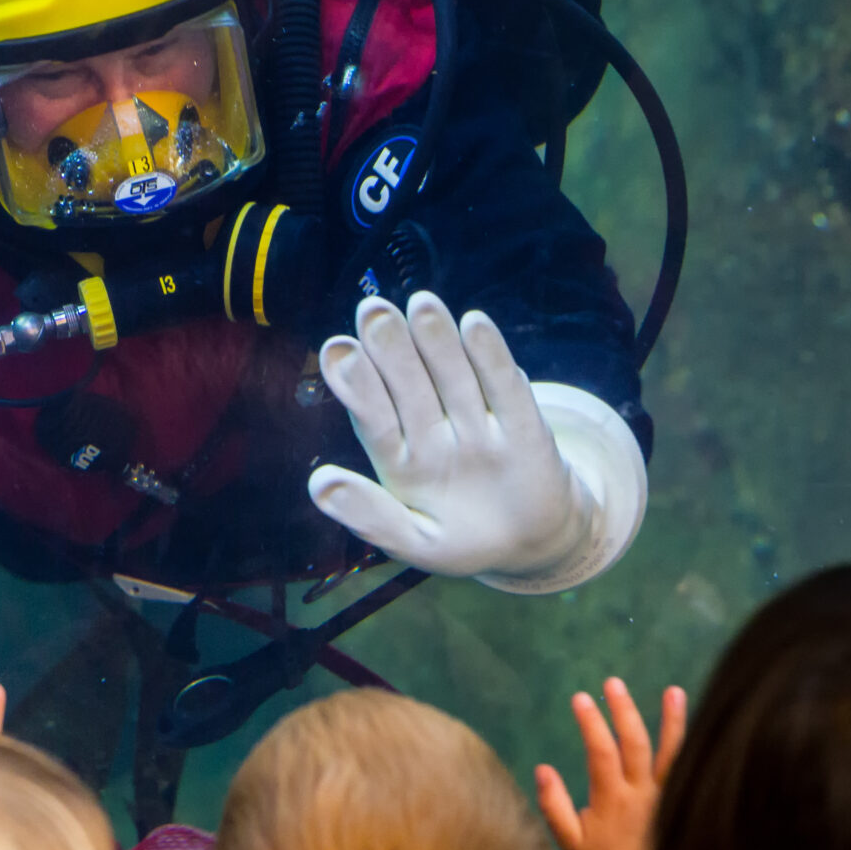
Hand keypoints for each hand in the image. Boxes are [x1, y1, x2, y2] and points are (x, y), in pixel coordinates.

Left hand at [307, 294, 592, 580]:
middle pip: (411, 387)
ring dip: (437, 341)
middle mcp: (434, 432)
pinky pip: (506, 390)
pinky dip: (492, 359)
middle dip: (392, 349)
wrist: (532, 544)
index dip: (357, 384)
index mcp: (399, 459)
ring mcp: (479, 425)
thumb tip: (318, 483)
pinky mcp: (525, 426)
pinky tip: (474, 325)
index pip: (375, 417)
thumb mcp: (414, 541)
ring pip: (454, 378)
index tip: (337, 349)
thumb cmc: (461, 540)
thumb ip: (371, 516)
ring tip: (420, 304)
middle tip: (373, 311)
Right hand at [534, 677, 684, 849]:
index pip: (601, 751)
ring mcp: (667, 799)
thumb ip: (555, 805)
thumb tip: (543, 769)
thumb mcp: (570, 843)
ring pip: (672, 753)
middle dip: (623, 710)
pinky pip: (688, 770)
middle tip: (613, 683)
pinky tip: (691, 728)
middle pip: (635, 742)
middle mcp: (643, 795)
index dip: (591, 723)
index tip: (580, 698)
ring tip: (672, 691)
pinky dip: (690, 747)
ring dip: (672, 720)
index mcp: (612, 801)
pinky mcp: (683, 804)